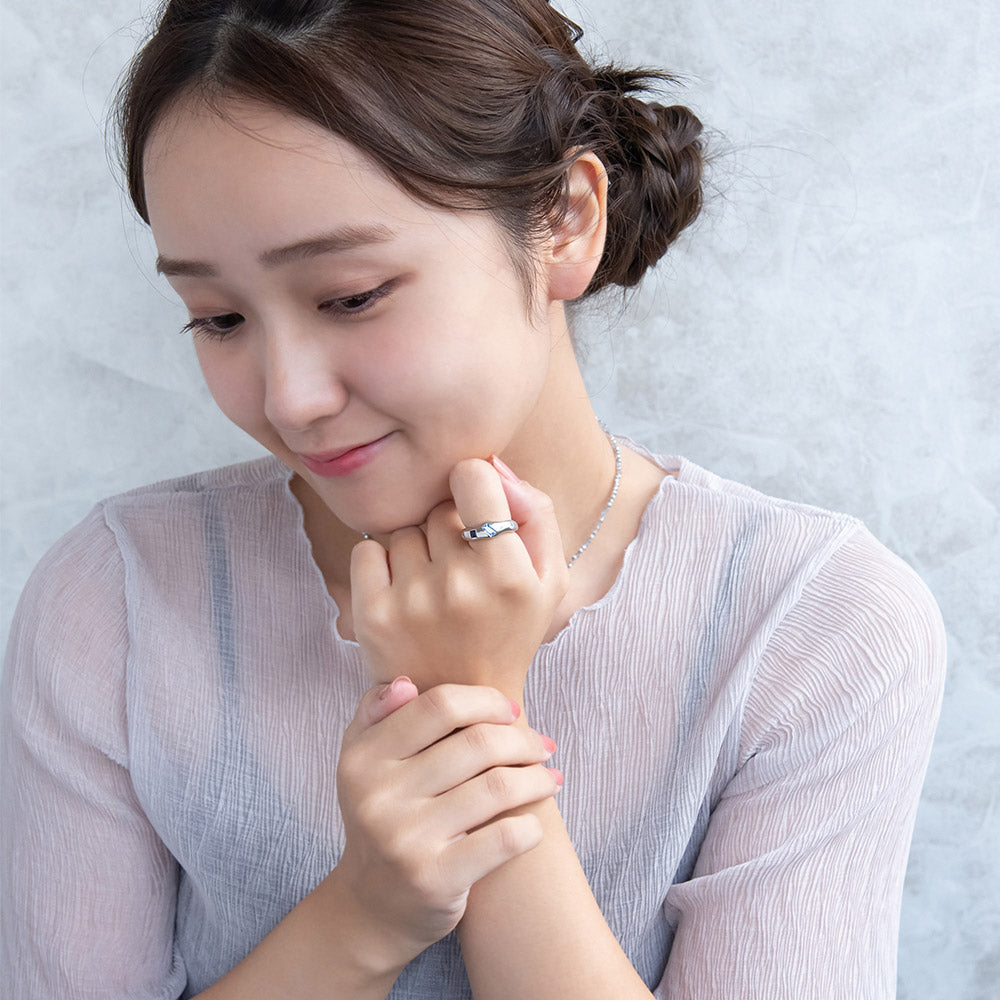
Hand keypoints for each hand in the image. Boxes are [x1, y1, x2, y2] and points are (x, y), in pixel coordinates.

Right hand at [333, 681, 561, 967]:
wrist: (371, 907)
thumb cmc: (381, 816)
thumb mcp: (363, 761)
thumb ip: (378, 712)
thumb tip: (407, 682)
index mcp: (363, 757)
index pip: (439, 706)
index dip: (485, 701)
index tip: (511, 710)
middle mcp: (378, 796)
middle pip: (476, 744)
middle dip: (522, 740)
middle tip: (542, 745)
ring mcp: (406, 839)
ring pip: (497, 788)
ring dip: (536, 778)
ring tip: (550, 777)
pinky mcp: (435, 879)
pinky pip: (503, 839)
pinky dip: (531, 827)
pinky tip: (535, 824)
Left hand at [350, 457, 568, 697]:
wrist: (463, 701)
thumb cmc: (510, 628)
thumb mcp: (548, 576)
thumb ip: (535, 510)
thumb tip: (491, 463)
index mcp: (508, 575)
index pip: (473, 477)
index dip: (474, 483)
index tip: (477, 504)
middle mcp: (459, 587)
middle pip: (438, 509)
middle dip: (449, 525)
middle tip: (461, 564)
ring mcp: (411, 602)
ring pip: (403, 531)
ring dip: (417, 548)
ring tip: (435, 585)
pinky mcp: (372, 616)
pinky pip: (366, 550)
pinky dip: (381, 562)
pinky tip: (404, 590)